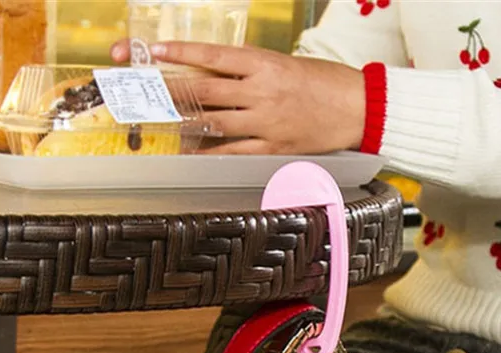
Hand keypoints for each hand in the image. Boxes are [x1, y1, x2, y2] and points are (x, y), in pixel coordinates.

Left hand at [109, 39, 364, 154]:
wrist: (358, 108)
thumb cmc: (324, 83)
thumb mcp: (285, 64)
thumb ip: (250, 70)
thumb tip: (215, 74)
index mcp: (264, 64)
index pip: (213, 56)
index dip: (180, 53)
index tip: (153, 51)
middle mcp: (260, 91)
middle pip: (204, 90)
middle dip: (168, 88)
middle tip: (141, 89)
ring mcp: (266, 122)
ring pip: (213, 121)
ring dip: (182, 121)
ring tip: (156, 120)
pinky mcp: (273, 147)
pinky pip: (233, 152)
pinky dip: (208, 153)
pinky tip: (189, 153)